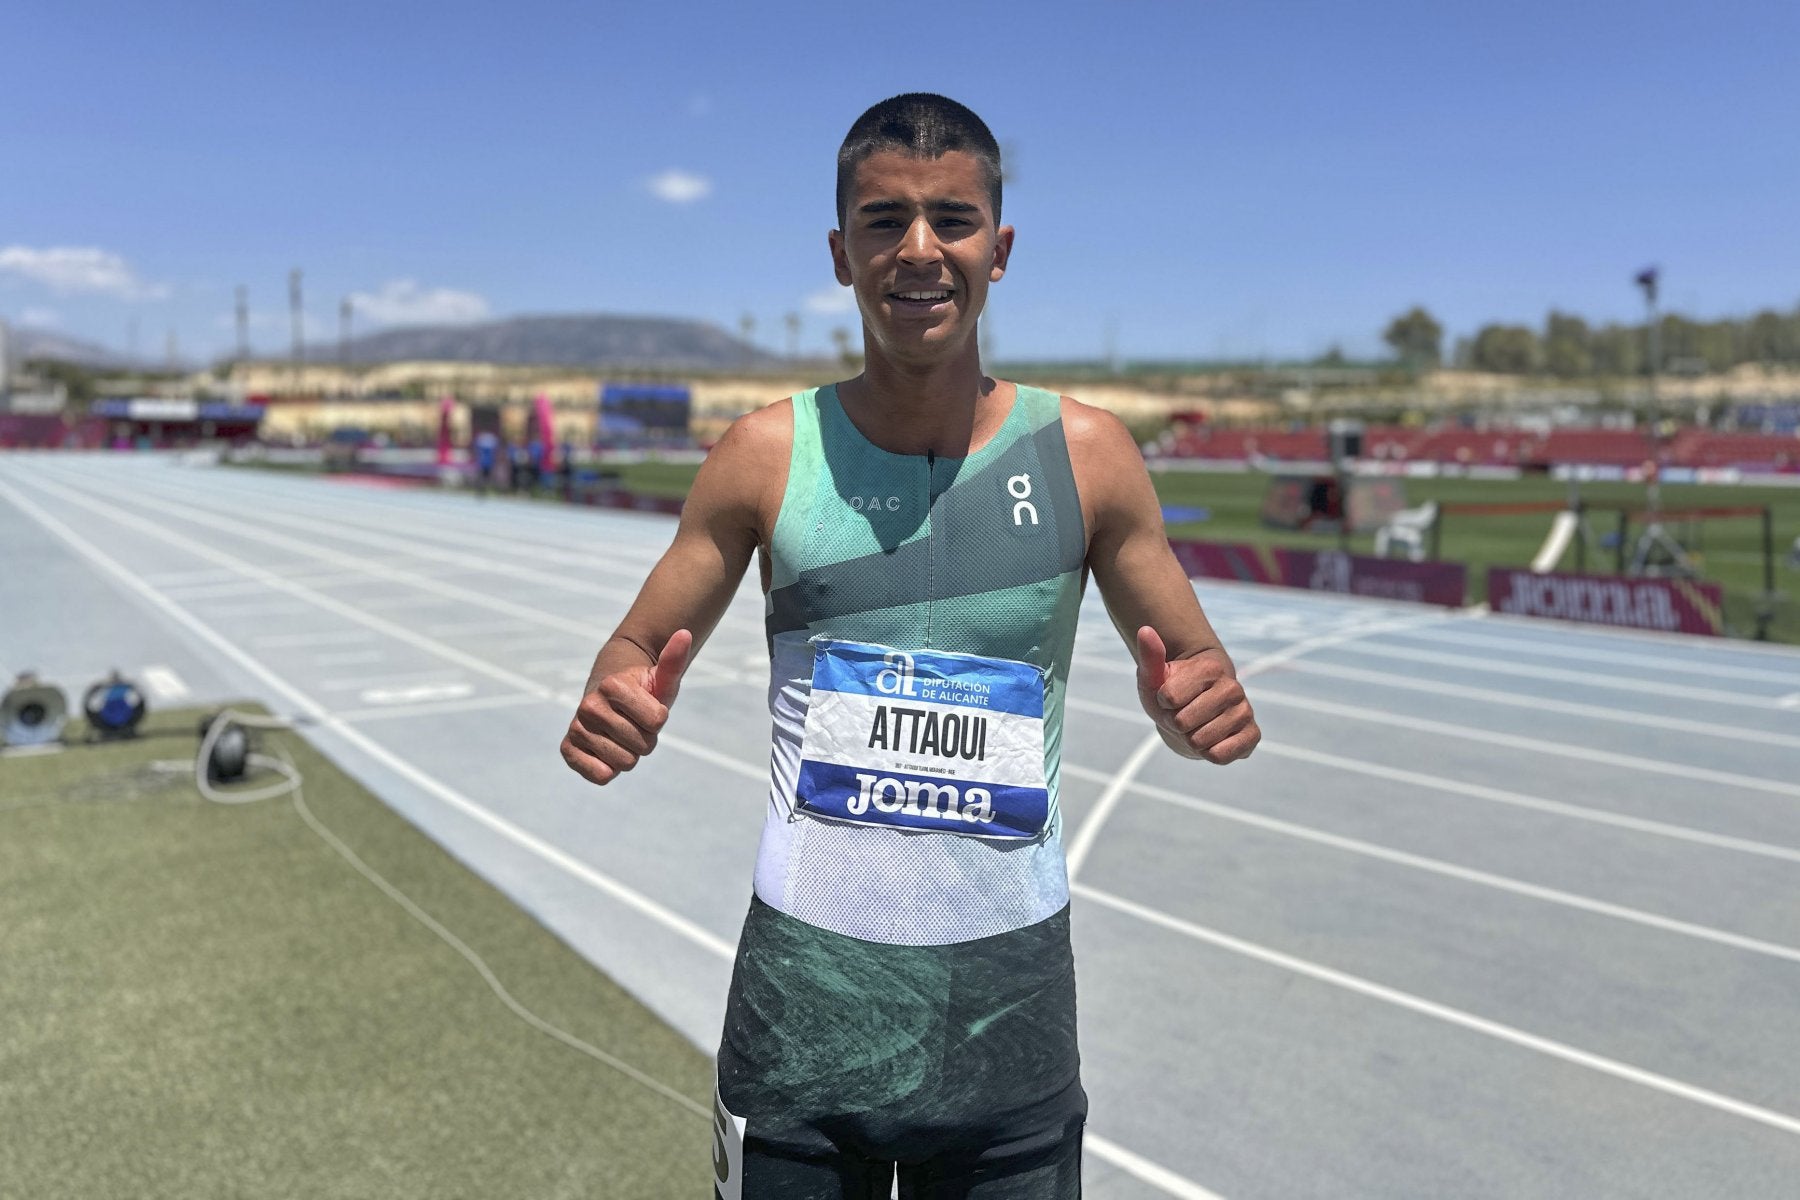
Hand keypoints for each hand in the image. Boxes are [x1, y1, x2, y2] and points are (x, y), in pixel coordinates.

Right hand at [561, 629, 692, 784]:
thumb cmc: (643, 692)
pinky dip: (610, 770)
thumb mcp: (661, 679)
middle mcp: (589, 705)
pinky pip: (600, 776)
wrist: (610, 702)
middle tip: (634, 724)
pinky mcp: (568, 750)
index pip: (658, 722)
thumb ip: (673, 660)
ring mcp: (576, 728)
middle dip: (646, 739)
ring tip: (621, 735)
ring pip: (626, 763)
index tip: (647, 708)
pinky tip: (605, 751)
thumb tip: (685, 633)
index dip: (659, 719)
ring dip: (630, 754)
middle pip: (643, 745)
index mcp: (611, 685)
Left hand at [1135, 626, 1259, 763]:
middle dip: (1175, 724)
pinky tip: (1212, 740)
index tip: (1169, 699)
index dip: (1162, 704)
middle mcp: (1233, 687)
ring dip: (1190, 740)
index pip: (1168, 698)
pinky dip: (1208, 754)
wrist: (1193, 716)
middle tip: (1182, 716)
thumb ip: (1150, 655)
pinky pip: (1220, 756)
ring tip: (1196, 727)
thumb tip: (1145, 629)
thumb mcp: (1154, 678)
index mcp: (1210, 668)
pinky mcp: (1252, 736)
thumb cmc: (1170, 696)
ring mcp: (1245, 711)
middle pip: (1182, 722)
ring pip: (1199, 741)